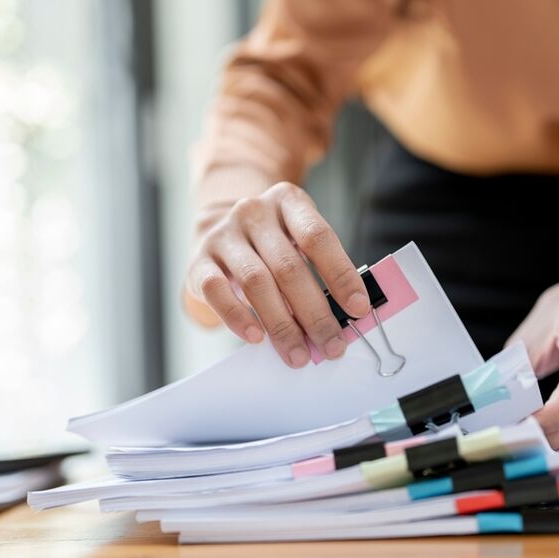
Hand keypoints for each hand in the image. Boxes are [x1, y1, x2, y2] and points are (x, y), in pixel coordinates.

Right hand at [184, 182, 369, 367]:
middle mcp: (253, 213)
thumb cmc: (270, 244)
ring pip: (256, 282)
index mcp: (288, 202)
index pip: (318, 237)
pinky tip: (256, 337)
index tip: (359, 309)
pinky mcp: (198, 261)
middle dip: (315, 313)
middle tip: (331, 346)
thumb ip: (318, 271)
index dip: (341, 275)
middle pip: (289, 267)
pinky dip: (237, 317)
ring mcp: (223, 235)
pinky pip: (216, 291)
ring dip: (281, 324)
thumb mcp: (297, 241)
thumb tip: (342, 319)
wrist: (218, 232)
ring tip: (298, 354)